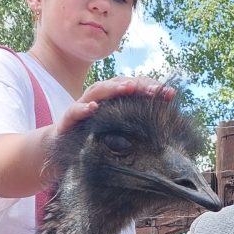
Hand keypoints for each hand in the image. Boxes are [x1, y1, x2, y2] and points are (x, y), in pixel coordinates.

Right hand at [55, 75, 174, 136]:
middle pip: (118, 85)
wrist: (62, 148)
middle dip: (138, 85)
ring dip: (113, 88)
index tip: (171, 94)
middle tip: (155, 90)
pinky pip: (74, 111)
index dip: (151, 88)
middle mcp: (99, 99)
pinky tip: (93, 109)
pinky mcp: (67, 120)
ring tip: (129, 88)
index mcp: (113, 101)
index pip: (134, 88)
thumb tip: (166, 127)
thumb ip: (136, 127)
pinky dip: (83, 108)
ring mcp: (82, 107)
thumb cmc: (93, 139)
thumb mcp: (118, 134)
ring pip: (97, 91)